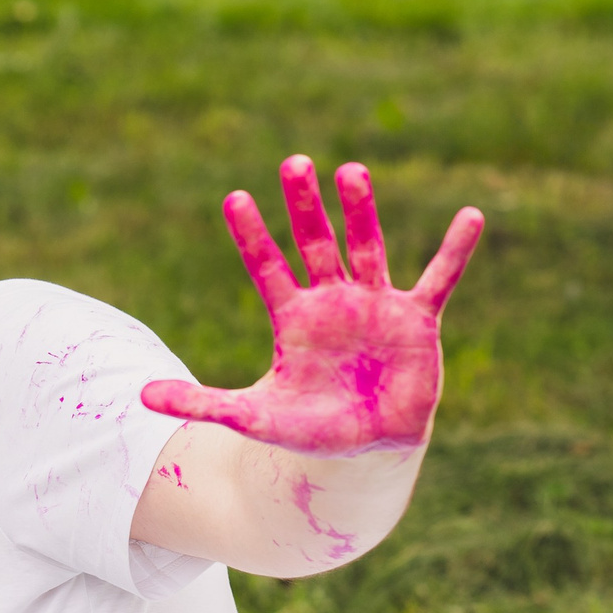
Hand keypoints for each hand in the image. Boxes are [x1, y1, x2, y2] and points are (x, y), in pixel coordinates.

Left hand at [142, 157, 482, 457]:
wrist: (368, 450)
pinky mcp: (416, 319)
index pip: (267, 266)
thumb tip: (141, 397)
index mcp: (294, 316)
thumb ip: (200, 403)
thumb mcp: (252, 417)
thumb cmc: (312, 429)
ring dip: (361, 211)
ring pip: (367, 247)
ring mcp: (376, 304)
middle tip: (293, 163)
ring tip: (351, 171)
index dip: (253, 235)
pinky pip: (439, 278)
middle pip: (316, 242)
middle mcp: (333, 300)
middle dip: (305, 206)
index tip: (235, 198)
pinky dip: (454, 250)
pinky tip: (471, 216)